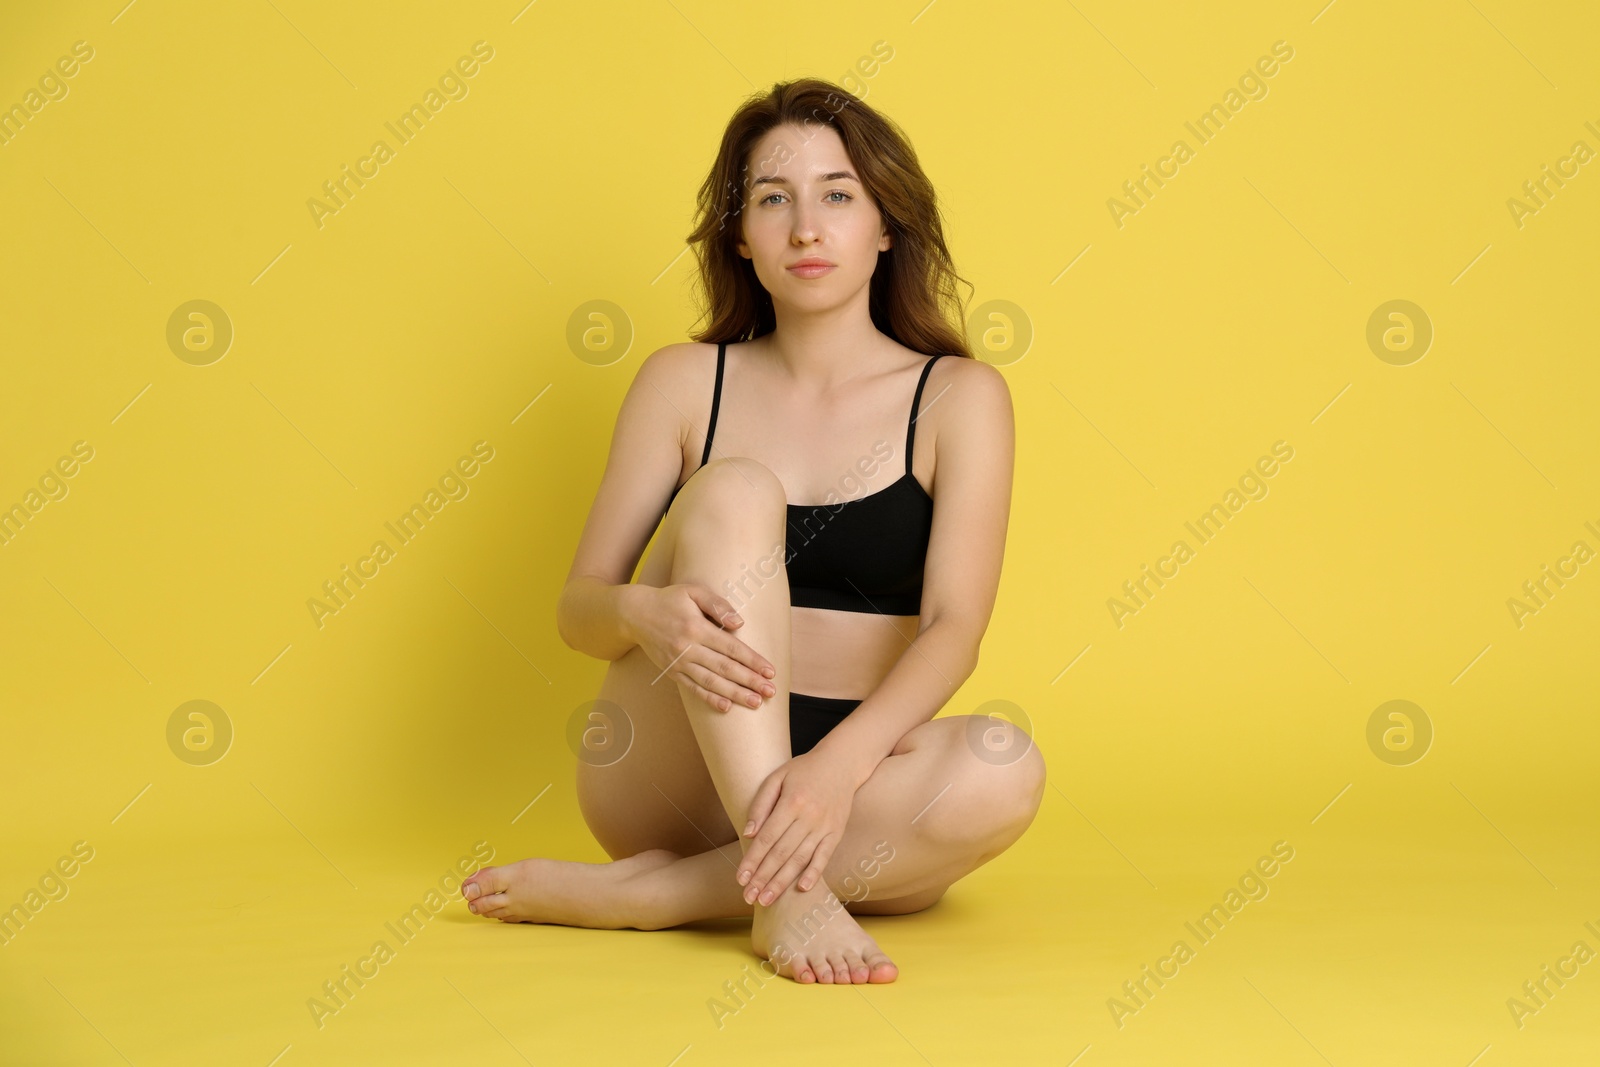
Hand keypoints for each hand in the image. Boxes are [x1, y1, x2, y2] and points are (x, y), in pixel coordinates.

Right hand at [625, 584, 776, 711]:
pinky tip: (726, 706)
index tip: (770, 670)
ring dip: (735, 694)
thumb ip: (718, 605)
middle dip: (750, 681)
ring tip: (755, 703)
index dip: (752, 660)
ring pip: (711, 682)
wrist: (634, 614)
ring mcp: (679, 663)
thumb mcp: (693, 592)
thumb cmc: (669, 600)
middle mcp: (688, 648)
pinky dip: (709, 699)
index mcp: (696, 627)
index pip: (731, 647)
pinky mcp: (672, 672)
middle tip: (770, 692)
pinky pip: (693, 689)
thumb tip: (740, 623)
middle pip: (724, 668)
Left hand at [736, 749, 858, 905]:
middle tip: (748, 897)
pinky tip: (802, 889)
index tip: (740, 878)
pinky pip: (824, 857)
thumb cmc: (804, 770)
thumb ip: (761, 805)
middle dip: (763, 877)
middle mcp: (809, 817)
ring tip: (766, 899)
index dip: (752, 860)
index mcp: (791, 802)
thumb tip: (748, 834)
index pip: (767, 838)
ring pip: (800, 859)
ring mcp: (824, 827)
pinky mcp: (836, 833)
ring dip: (782, 882)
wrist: (841, 763)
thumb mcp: (777, 777)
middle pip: (781, 853)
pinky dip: (814, 873)